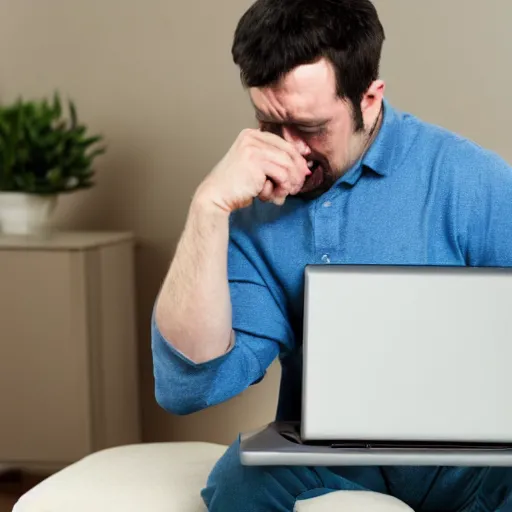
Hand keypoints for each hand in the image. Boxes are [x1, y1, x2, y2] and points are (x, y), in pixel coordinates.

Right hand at [195, 129, 310, 212]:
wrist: (216, 196)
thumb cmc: (237, 186)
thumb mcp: (258, 169)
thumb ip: (275, 163)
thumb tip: (305, 167)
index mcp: (253, 135)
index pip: (285, 144)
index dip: (298, 160)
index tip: (303, 174)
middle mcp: (253, 137)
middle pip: (289, 153)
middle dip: (296, 173)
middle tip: (295, 189)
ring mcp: (253, 147)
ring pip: (288, 165)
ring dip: (288, 184)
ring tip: (279, 196)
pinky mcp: (255, 160)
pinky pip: (282, 175)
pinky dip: (282, 188)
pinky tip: (272, 196)